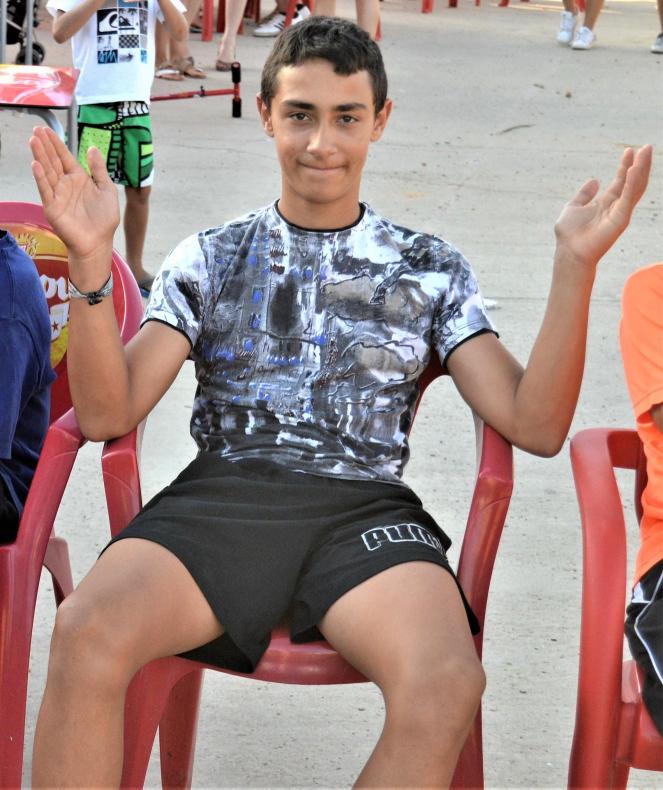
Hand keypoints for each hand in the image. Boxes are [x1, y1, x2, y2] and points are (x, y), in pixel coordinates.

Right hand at [29, 126, 119, 266]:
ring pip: (47, 171)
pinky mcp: (52, 207)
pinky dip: (40, 177)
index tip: (47, 129)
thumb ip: (99, 169)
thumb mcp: (107, 189)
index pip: (64, 157)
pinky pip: (46, 190)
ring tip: (34, 141)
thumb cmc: (104, 219)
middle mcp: (65, 184)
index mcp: (78, 178)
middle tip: (36, 129)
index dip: (56, 143)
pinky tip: (36, 164)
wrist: (99, 242)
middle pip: (53, 161)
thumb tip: (93, 148)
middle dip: (45, 145)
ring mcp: (57, 195)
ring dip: (40, 156)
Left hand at [554, 145, 652, 269]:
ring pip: (635, 187)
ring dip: (641, 170)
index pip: (621, 180)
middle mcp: (616, 206)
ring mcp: (620, 213)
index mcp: (606, 202)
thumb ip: (584, 194)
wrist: (569, 251)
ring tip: (645, 152)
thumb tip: (594, 180)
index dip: (626, 165)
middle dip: (640, 164)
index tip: (629, 150)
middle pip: (633, 181)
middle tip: (646, 147)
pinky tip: (633, 169)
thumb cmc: (569, 234)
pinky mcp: (620, 219)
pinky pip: (628, 198)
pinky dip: (632, 183)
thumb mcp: (573, 207)